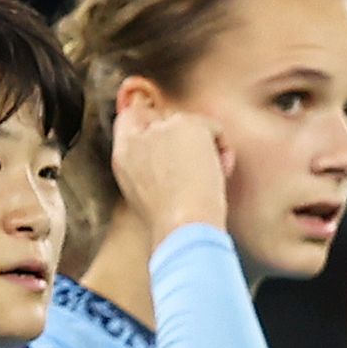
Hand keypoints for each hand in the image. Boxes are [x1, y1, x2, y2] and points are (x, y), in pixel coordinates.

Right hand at [111, 90, 235, 245]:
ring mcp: (162, 128)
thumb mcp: (146, 195)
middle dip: (186, 141)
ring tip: (208, 179)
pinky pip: (214, 128)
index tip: (173, 142)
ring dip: (204, 149)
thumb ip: (150, 169)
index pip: (130, 119)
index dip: (153, 126)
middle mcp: (138, 137)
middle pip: (167, 120)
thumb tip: (172, 157)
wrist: (183, 228)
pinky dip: (223, 148)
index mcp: (123, 156)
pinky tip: (221, 173)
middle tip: (196, 172)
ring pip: (191, 125)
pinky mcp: (186, 125)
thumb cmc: (172, 224)